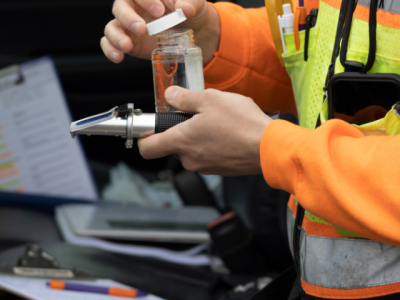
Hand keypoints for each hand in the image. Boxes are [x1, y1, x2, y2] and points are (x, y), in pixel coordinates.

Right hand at [101, 0, 219, 64]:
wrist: (195, 32)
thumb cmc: (192, 12)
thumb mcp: (196, 5)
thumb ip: (190, 3)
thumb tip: (184, 8)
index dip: (147, 0)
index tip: (160, 11)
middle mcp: (134, 8)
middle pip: (120, 7)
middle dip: (128, 18)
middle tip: (142, 29)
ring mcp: (129, 26)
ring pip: (112, 27)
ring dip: (116, 37)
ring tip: (127, 47)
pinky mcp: (129, 42)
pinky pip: (110, 44)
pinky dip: (110, 50)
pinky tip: (118, 57)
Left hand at [138, 87, 272, 175]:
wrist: (269, 147)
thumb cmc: (241, 124)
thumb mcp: (210, 99)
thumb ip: (184, 98)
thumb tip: (170, 96)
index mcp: (181, 141)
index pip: (147, 148)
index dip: (143, 137)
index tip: (149, 127)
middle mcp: (189, 159)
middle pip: (173, 145)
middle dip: (180, 130)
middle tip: (197, 115)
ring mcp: (205, 166)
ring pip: (192, 149)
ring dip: (198, 136)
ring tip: (218, 122)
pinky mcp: (219, 170)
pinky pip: (207, 155)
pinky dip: (211, 144)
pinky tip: (227, 133)